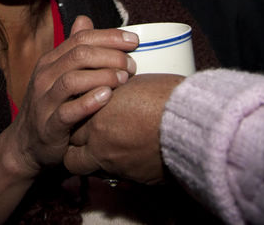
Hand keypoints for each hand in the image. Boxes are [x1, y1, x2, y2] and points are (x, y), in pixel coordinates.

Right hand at [6, 15, 138, 176]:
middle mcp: (45, 77)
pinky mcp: (48, 126)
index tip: (134, 42)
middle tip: (132, 66)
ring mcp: (44, 101)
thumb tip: (85, 20)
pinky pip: (68, 111)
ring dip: (102, 76)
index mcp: (50, 61)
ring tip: (124, 80)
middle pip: (79, 55)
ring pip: (72, 80)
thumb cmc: (50, 107)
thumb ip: (73, 49)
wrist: (25, 145)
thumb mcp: (58, 74)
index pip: (81, 39)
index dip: (109, 37)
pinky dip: (88, 102)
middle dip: (110, 56)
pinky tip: (107, 97)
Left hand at [65, 73, 183, 184]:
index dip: (76, 122)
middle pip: (72, 155)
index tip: (83, 118)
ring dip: (93, 162)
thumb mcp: (132, 84)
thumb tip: (111, 95)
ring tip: (108, 151)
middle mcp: (100, 144)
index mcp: (96, 117)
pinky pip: (116, 177)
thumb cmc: (166, 97)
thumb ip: (113, 94)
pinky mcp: (136, 179)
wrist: (192, 122)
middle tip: (89, 139)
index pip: (71, 126)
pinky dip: (118, 168)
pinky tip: (130, 155)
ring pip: (89, 171)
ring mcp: (116, 165)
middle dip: (78, 147)